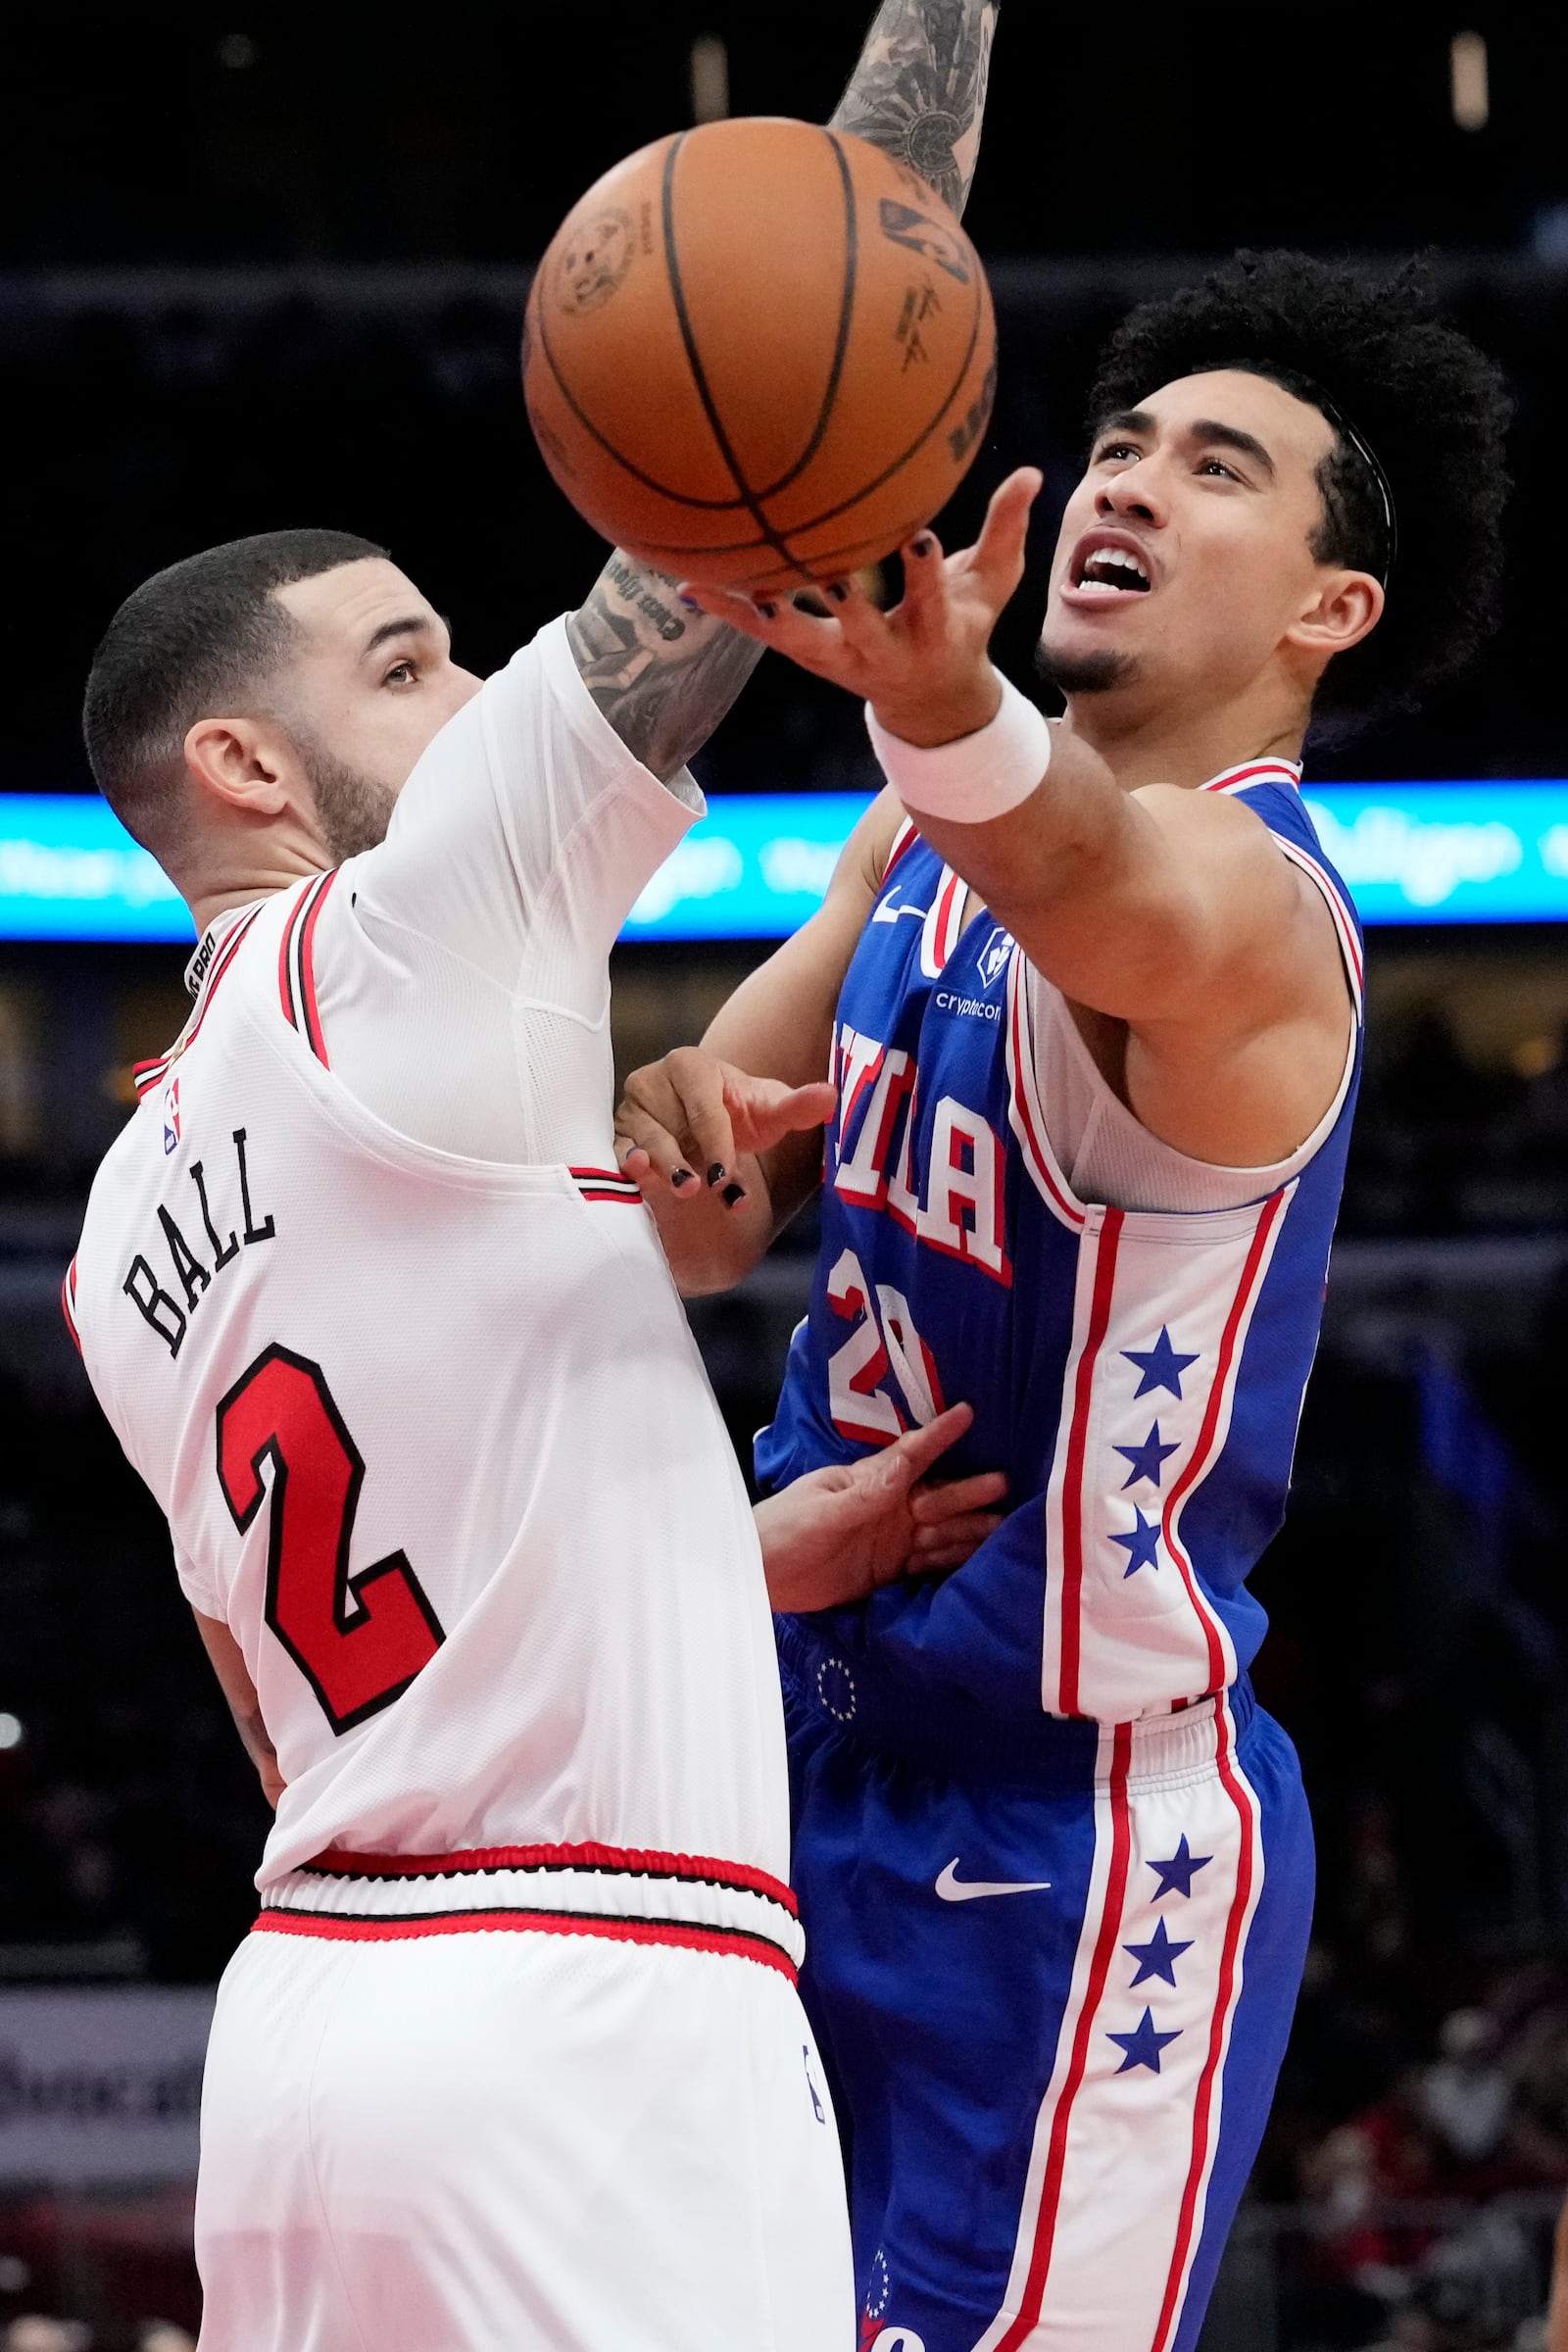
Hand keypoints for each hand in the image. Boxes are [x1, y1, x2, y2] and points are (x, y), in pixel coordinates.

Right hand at [616, 1046, 835, 1210]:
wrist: (710, 1126)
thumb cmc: (741, 1114)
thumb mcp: (772, 1111)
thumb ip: (799, 1106)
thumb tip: (831, 1096)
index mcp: (689, 1065)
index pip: (703, 1108)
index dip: (717, 1144)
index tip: (727, 1179)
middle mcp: (652, 1080)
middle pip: (669, 1126)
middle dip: (690, 1161)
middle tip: (704, 1189)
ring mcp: (629, 1110)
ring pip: (642, 1142)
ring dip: (664, 1170)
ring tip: (685, 1190)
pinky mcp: (615, 1135)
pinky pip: (616, 1155)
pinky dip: (629, 1173)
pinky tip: (639, 1183)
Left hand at [678, 467, 1042, 748]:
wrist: (931, 703)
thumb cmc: (965, 629)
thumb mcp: (994, 586)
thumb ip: (1007, 530)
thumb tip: (1033, 473)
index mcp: (933, 631)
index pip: (932, 600)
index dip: (924, 573)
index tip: (919, 538)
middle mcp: (882, 652)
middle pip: (862, 631)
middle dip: (847, 607)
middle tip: (826, 574)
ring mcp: (839, 660)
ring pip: (795, 638)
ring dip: (760, 611)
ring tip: (712, 579)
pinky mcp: (807, 657)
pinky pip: (761, 632)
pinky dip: (727, 608)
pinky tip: (684, 582)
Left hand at [753, 1403, 1006, 1613]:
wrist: (760, 1577)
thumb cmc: (782, 1530)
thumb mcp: (822, 1510)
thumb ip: (862, 1496)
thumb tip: (902, 1471)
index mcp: (868, 1482)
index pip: (911, 1454)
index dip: (939, 1436)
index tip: (968, 1413)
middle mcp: (887, 1506)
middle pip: (935, 1494)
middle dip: (967, 1489)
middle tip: (1003, 1483)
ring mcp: (890, 1539)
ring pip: (939, 1529)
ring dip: (969, 1526)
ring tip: (1004, 1525)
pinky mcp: (889, 1571)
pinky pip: (929, 1563)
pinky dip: (954, 1559)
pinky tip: (980, 1558)